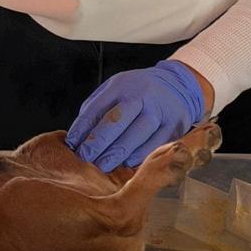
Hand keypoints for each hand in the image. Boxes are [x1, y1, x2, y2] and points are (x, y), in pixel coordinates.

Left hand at [66, 60, 207, 171]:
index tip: (72, 144)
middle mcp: (142, 95)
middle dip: (99, 142)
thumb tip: (78, 137)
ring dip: (117, 154)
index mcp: (123, 85)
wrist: (178, 85)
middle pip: (117, 121)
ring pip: (136, 136)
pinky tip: (126, 164)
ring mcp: (160, 110)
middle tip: (85, 158)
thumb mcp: (115, 90)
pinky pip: (155, 145)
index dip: (83, 128)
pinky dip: (139, 157)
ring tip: (102, 165)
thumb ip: (96, 109)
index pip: (98, 107)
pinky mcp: (175, 126)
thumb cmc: (138, 92)